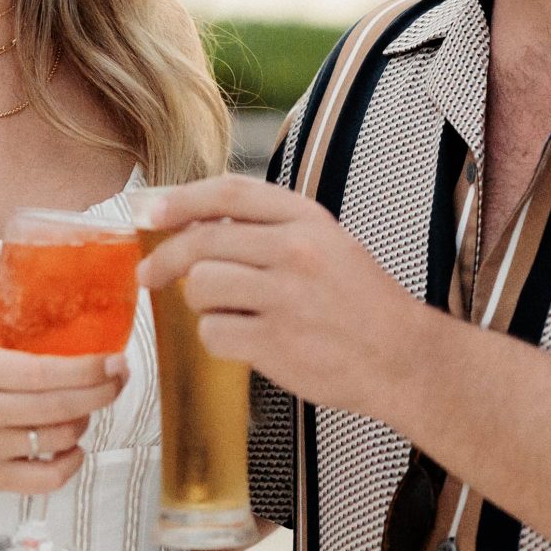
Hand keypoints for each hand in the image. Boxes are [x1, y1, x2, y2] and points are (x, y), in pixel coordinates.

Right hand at [0, 322, 125, 497]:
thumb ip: (8, 333)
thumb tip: (64, 314)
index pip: (44, 372)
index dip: (89, 368)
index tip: (116, 359)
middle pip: (60, 407)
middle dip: (102, 392)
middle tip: (119, 378)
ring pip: (58, 440)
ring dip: (84, 421)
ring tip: (83, 407)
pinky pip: (48, 479)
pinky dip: (71, 462)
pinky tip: (72, 446)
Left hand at [136, 175, 431, 419]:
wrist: (402, 358)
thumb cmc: (361, 304)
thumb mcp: (328, 244)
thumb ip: (271, 229)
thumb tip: (195, 223)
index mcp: (307, 220)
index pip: (228, 193)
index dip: (179, 200)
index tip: (147, 214)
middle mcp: (296, 251)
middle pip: (203, 241)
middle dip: (165, 259)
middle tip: (149, 274)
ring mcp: (286, 297)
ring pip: (202, 286)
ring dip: (203, 303)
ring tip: (233, 312)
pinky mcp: (276, 342)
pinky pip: (214, 332)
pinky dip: (219, 339)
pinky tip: (248, 341)